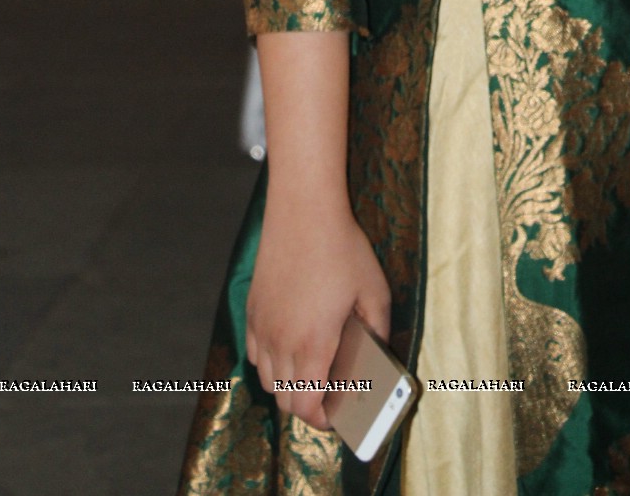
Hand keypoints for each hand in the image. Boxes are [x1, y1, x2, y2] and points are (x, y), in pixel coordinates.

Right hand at [246, 199, 391, 430]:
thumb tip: (376, 357)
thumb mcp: (374, 291)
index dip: (323, 420)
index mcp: (312, 344)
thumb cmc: (342, 248)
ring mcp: (261, 326)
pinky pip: (255, 354)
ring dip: (288, 386)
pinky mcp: (251, 310)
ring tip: (312, 373)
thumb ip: (378, 332)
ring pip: (267, 380)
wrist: (303, 210)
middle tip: (331, 395)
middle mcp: (280, 342)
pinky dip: (270, 363)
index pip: (306, 407)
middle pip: (285, 400)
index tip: (338, 416)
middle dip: (308, 406)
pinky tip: (290, 347)